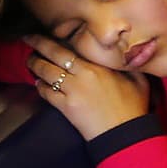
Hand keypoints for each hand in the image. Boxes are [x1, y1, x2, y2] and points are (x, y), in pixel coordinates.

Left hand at [22, 32, 151, 138]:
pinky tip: (38, 83)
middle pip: (53, 53)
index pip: (71, 46)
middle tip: (28, 38)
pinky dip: (40, 87)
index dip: (57, 39)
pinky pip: (47, 93)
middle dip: (37, 43)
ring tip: (30, 61)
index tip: (48, 33)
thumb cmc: (134, 107)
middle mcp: (83, 74)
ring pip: (46, 72)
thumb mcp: (138, 79)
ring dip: (35, 65)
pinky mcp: (67, 107)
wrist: (125, 134)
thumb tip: (127, 54)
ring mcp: (73, 90)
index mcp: (98, 65)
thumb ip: (129, 64)